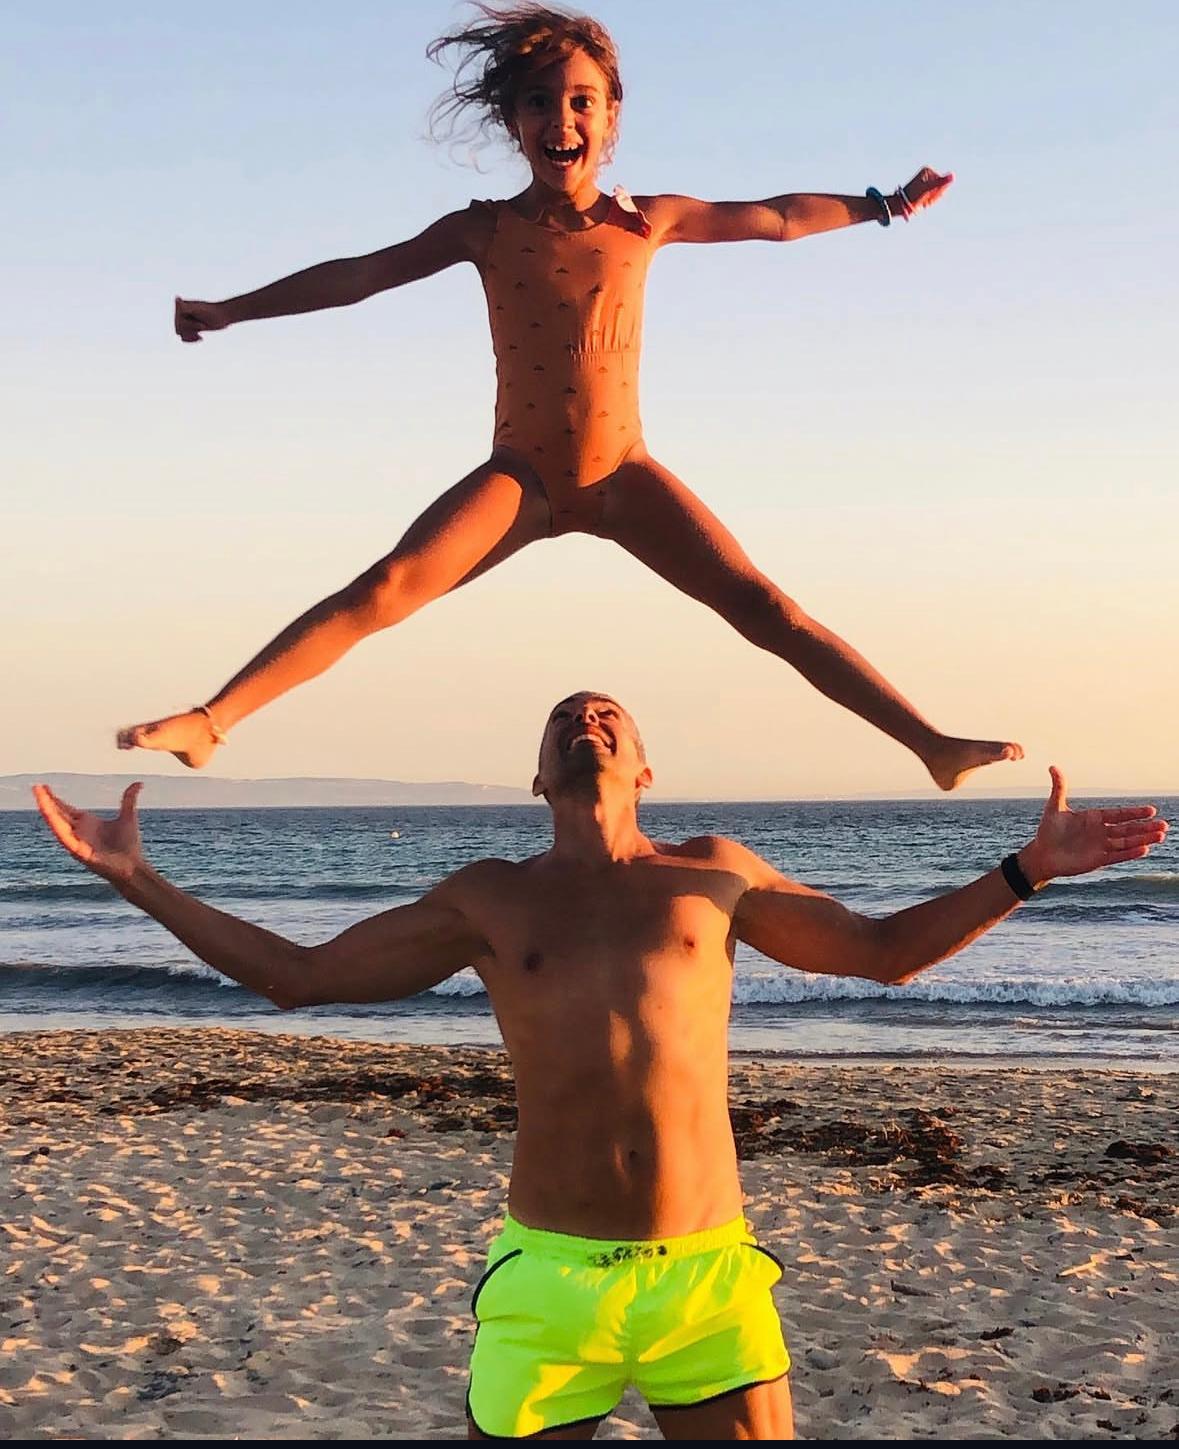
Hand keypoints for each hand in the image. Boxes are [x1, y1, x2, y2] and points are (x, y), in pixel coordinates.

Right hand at [33, 782, 145, 887]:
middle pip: (57, 814)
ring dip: (47, 809)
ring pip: (56, 823)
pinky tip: (48, 813)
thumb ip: (129, 800)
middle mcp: (78, 831)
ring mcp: (76, 841)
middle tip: (36, 787)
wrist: (133, 866)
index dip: (54, 799)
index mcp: (87, 823)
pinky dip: (55, 824)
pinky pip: (63, 836)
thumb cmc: (129, 846)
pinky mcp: (77, 850)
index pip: (65, 809)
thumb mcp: (128, 816)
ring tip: (39, 796)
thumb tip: (138, 784)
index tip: (44, 787)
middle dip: (46, 801)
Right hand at [174, 297, 229, 342]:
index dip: (188, 325)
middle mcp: (182, 312)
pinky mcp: (192, 327)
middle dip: (191, 330)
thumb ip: (186, 306)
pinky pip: (185, 337)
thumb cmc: (212, 311)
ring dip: (191, 336)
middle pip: (179, 328)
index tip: (201, 322)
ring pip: (181, 333)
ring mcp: (187, 320)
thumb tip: (176, 298)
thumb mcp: (199, 309)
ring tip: (200, 334)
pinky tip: (200, 338)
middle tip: (203, 325)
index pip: (178, 321)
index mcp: (181, 306)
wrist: (223, 316)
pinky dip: (191, 339)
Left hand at [897, 166, 953, 215]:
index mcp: (928, 170)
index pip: (943, 182)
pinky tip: (924, 202)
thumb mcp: (928, 188)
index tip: (924, 192)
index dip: (935, 191)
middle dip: (934, 195)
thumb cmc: (913, 195)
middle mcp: (930, 175)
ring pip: (940, 193)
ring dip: (932, 199)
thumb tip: (953, 175)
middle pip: (942, 187)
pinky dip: (931, 202)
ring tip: (923, 199)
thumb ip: (941, 182)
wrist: (902, 205)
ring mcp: (929, 183)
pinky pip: (936, 197)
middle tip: (923, 197)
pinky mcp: (928, 190)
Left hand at [1021, 767, 1167, 883]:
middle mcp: (1101, 832)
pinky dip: (1130, 853)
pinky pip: (1117, 856)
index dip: (1134, 813)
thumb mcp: (1054, 807)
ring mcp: (1101, 847)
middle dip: (1145, 827)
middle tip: (1164, 825)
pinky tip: (1144, 850)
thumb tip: (1053, 767)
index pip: (1119, 814)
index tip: (1151, 810)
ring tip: (1160, 836)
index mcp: (1094, 818)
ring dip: (1143, 840)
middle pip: (1127, 829)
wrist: (1042, 854)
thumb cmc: (1049, 831)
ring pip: (1126, 842)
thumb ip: (1059, 788)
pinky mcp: (1097, 860)